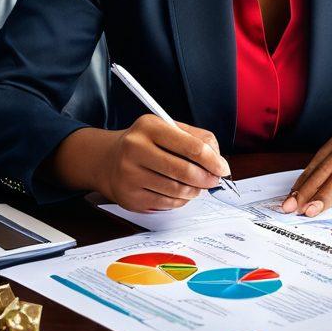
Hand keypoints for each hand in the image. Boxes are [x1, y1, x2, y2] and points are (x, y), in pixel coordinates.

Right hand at [97, 115, 230, 212]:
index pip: (191, 145)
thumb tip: (218, 161)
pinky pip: (166, 204)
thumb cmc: (145, 144)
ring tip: (196, 186)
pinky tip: (179, 193)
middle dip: (206, 178)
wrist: (109, 160)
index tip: (222, 167)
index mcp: (149, 127)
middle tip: (214, 180)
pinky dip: (180, 200)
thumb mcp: (168, 129)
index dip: (212, 160)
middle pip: (184, 171)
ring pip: (177, 190)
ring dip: (194, 191)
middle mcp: (135, 148)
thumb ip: (196, 139)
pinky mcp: (130, 197)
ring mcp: (130, 174)